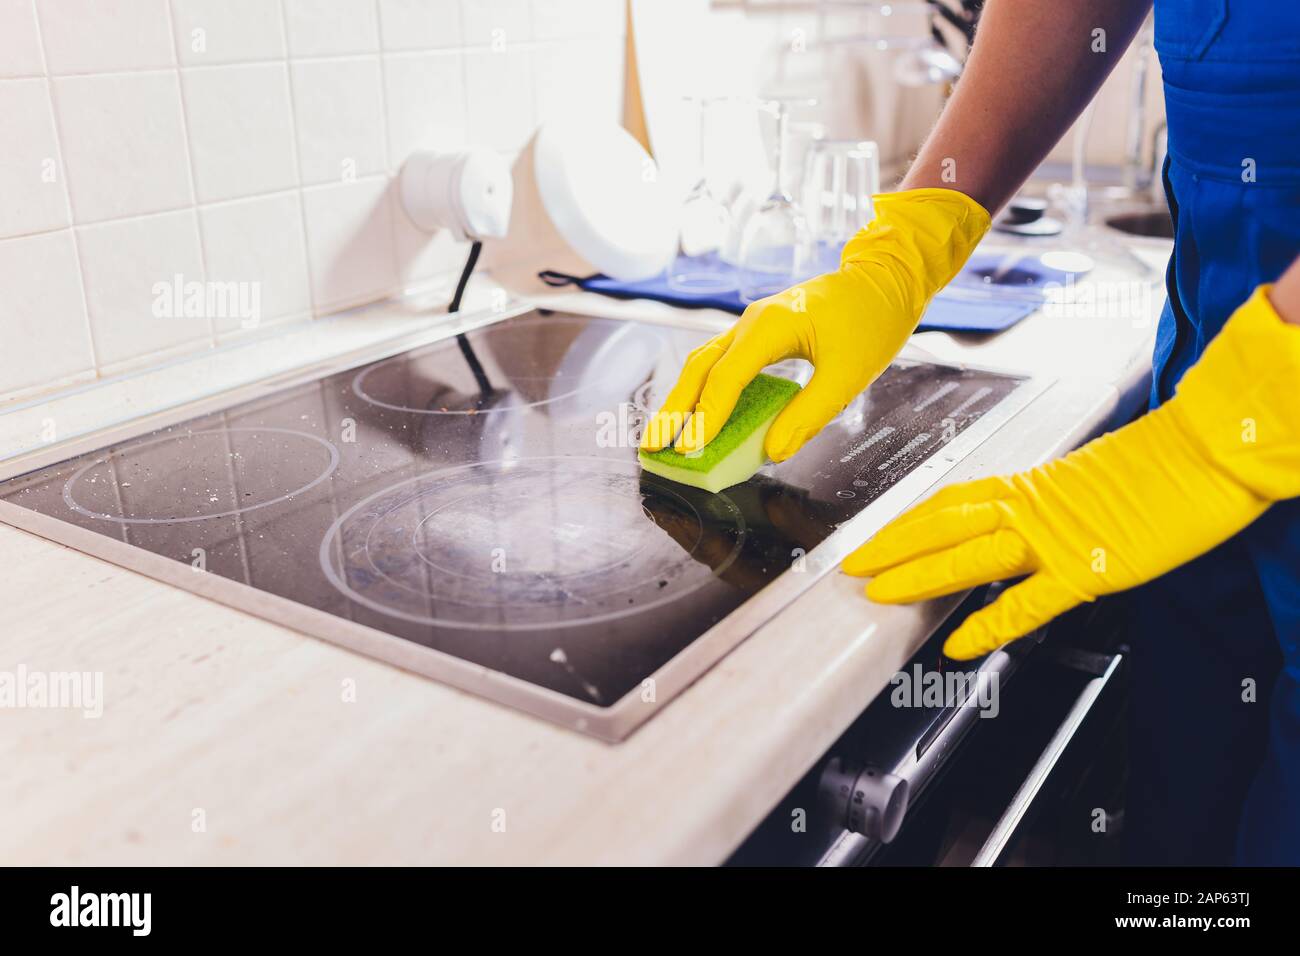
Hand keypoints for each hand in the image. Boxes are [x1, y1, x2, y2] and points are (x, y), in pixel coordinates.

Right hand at [639, 189, 990, 461]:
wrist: (885, 280)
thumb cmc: (872, 320)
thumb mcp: (848, 375)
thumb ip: (809, 414)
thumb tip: (774, 451)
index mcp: (772, 326)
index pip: (726, 377)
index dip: (705, 416)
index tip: (689, 448)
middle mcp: (752, 322)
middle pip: (699, 367)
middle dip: (674, 408)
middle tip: (652, 445)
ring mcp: (752, 325)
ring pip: (705, 363)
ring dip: (682, 399)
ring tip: (663, 434)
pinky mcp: (760, 333)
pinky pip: (722, 363)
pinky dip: (705, 390)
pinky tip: (698, 415)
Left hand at [844, 286, 1299, 659]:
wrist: (1211, 449)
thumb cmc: (1162, 465)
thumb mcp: (1087, 484)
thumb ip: (1049, 506)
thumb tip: (1022, 526)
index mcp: (1030, 486)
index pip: (950, 503)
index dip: (906, 522)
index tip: (873, 537)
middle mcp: (1032, 508)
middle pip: (943, 525)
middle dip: (892, 546)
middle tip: (850, 566)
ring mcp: (1057, 539)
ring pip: (971, 556)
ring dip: (920, 574)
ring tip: (879, 593)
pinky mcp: (1090, 568)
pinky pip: (1031, 601)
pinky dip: (993, 623)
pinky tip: (962, 644)